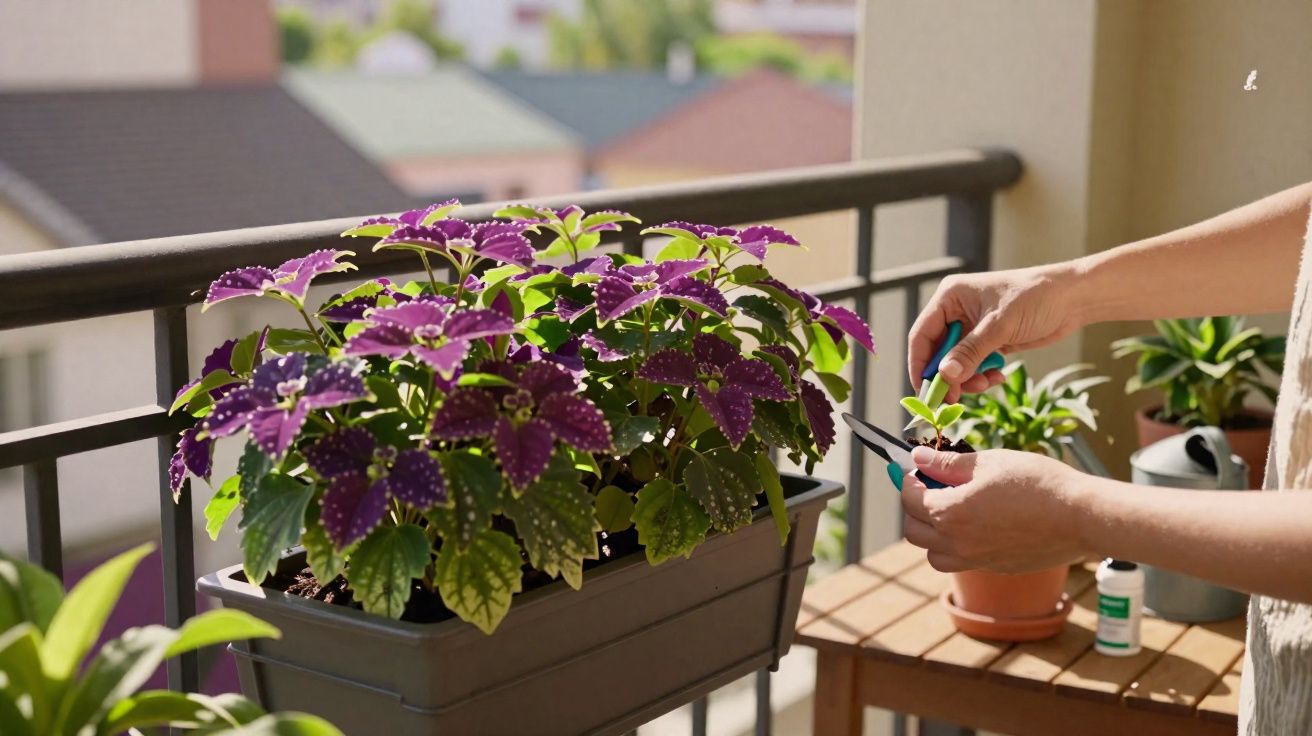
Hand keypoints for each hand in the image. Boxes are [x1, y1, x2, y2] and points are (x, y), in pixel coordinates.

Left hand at [901, 447, 1088, 572]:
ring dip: (932, 533)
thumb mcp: (988, 463)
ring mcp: (976, 560)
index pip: (909, 497)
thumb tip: (917, 458)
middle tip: (932, 486)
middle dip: (915, 507)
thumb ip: (947, 464)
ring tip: (953, 509)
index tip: (916, 467)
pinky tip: (978, 524)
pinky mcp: (995, 567)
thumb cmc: (1037, 483)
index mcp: (949, 513)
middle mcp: (957, 543)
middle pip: (913, 530)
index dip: (908, 478)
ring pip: (934, 554)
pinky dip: (957, 546)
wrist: (1081, 517)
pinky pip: (961, 561)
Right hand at [908, 264, 1084, 401]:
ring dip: (968, 379)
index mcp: (950, 297)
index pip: (922, 335)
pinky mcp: (989, 341)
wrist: (1074, 298)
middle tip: (955, 400)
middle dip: (947, 377)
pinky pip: (974, 365)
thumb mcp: (1000, 326)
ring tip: (985, 384)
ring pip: (956, 363)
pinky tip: (997, 376)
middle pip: (937, 352)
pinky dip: (982, 375)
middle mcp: (957, 311)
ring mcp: (973, 327)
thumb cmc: (1037, 297)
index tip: (925, 391)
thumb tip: (945, 376)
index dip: (920, 365)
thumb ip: (970, 352)